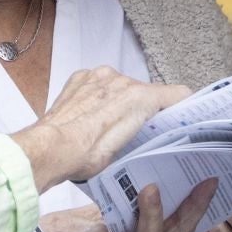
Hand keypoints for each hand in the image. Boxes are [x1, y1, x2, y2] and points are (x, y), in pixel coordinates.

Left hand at [11, 67, 192, 189]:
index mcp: (139, 97)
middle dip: (145, 108)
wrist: (51, 148)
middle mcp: (120, 80)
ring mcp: (98, 76)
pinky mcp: (80, 78)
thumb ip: (148, 131)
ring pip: (121, 86)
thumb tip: (154, 129)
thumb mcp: (129, 150)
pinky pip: (99, 83)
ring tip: (109, 125)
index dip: (181, 107)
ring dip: (120, 101)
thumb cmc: (87, 155)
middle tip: (138, 130)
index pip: (177, 94)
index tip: (181, 116)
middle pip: (146, 91)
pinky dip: (99, 95)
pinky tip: (92, 116)